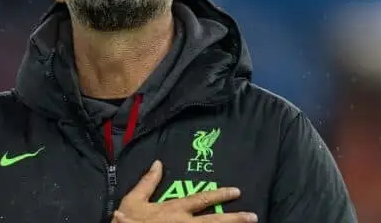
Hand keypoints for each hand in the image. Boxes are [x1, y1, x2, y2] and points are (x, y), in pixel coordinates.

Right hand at [112, 160, 257, 222]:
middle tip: (253, 217)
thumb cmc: (127, 222)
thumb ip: (148, 182)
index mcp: (173, 210)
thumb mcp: (133, 200)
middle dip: (234, 219)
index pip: (201, 200)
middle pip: (214, 222)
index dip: (219, 195)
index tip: (237, 192)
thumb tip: (158, 163)